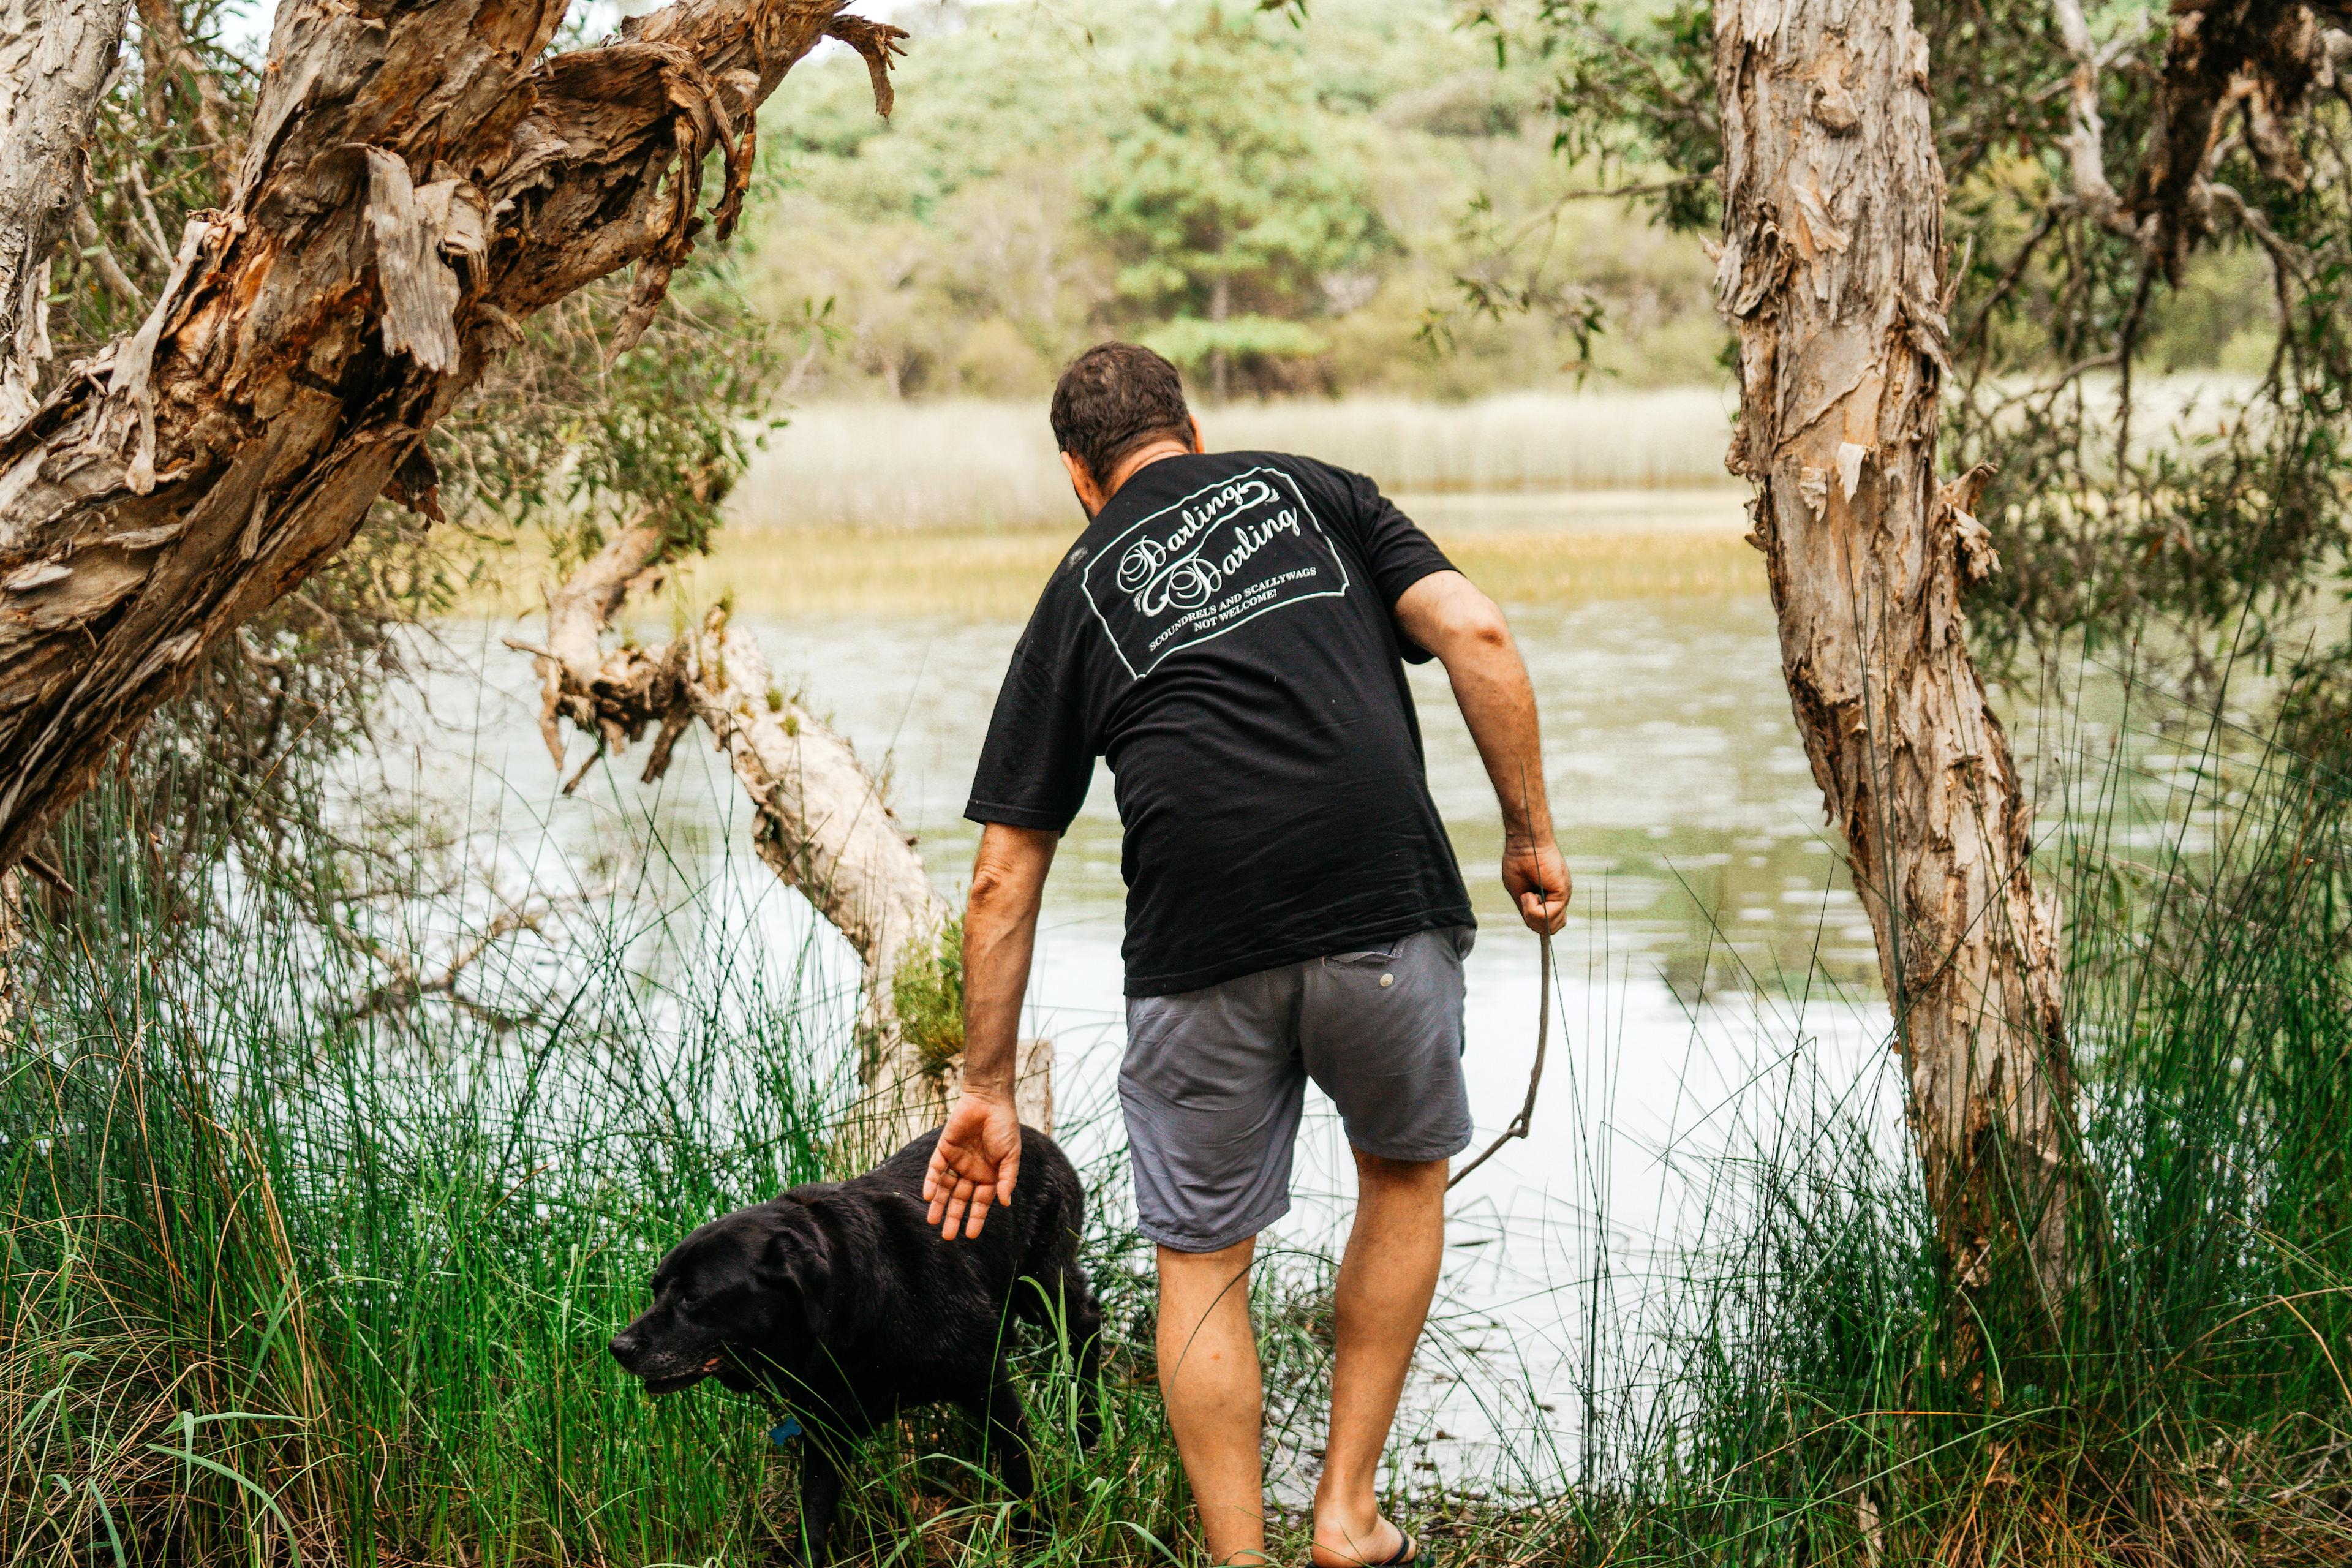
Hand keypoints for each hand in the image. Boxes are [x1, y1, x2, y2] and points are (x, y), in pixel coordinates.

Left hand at [923, 1089, 1022, 1239]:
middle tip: (947, 1236)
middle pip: (960, 1200)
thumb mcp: (1010, 1156)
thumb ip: (1007, 1179)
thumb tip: (1004, 1202)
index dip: (975, 1218)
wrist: (989, 1100)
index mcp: (989, 1176)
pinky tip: (928, 1196)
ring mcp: (956, 1162)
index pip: (980, 1203)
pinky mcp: (943, 1150)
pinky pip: (935, 1170)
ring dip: (939, 1204)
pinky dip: (931, 1182)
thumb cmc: (1005, 1127)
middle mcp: (971, 1172)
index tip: (971, 1236)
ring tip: (933, 1222)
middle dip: (954, 1217)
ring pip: (945, 1189)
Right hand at [1503, 839, 1570, 934]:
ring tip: (1527, 896)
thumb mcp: (1519, 892)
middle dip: (1534, 922)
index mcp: (1551, 897)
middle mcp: (1560, 897)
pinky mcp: (1563, 891)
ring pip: (1551, 925)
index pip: (1551, 923)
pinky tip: (1529, 893)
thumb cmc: (1519, 861)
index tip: (1526, 908)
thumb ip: (1527, 908)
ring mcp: (1563, 895)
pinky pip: (1549, 914)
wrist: (1525, 843)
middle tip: (1525, 901)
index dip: (1538, 923)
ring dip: (1533, 915)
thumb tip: (1531, 924)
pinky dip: (1534, 909)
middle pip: (1552, 929)